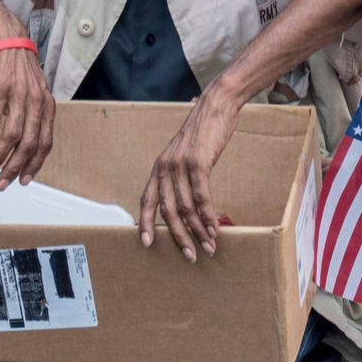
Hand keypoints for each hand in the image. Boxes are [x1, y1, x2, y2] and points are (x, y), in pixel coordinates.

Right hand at [0, 40, 55, 188]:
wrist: (7, 38)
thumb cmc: (19, 66)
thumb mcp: (35, 90)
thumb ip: (33, 113)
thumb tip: (24, 141)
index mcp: (47, 106)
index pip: (45, 143)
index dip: (35, 164)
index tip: (24, 179)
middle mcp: (36, 103)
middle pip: (29, 145)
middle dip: (15, 169)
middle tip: (2, 183)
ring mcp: (19, 97)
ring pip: (11, 137)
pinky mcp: (0, 90)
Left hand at [139, 87, 241, 262]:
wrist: (215, 105)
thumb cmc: (203, 130)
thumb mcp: (184, 152)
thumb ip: (180, 173)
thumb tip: (186, 198)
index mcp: (159, 166)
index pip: (147, 200)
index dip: (145, 223)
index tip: (147, 244)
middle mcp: (165, 167)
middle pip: (168, 210)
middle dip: (179, 236)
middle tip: (189, 255)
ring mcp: (181, 165)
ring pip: (186, 207)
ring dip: (198, 231)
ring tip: (208, 246)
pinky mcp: (198, 163)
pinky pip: (201, 196)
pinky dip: (207, 216)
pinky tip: (214, 228)